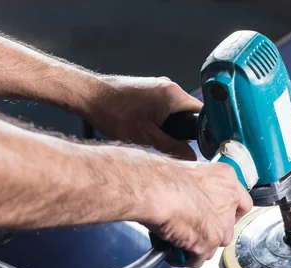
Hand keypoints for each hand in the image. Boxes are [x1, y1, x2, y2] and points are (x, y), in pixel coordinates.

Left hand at [82, 75, 200, 159]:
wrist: (89, 95)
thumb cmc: (113, 112)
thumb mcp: (146, 137)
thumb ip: (173, 148)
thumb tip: (191, 158)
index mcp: (174, 95)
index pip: (201, 114)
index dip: (202, 131)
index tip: (197, 143)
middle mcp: (170, 86)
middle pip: (189, 113)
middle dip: (181, 129)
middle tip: (165, 141)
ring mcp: (159, 86)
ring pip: (175, 110)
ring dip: (168, 124)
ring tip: (150, 132)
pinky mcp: (149, 88)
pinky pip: (164, 106)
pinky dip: (159, 117)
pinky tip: (143, 124)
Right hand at [144, 160, 252, 267]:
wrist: (156, 191)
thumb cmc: (164, 177)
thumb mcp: (191, 171)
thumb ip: (200, 186)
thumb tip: (191, 193)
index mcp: (227, 180)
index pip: (242, 202)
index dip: (230, 211)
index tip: (220, 214)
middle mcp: (229, 203)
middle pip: (228, 227)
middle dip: (213, 231)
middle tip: (195, 228)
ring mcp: (220, 225)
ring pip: (216, 245)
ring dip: (201, 246)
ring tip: (183, 242)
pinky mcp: (208, 243)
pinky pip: (198, 259)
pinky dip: (186, 259)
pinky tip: (174, 253)